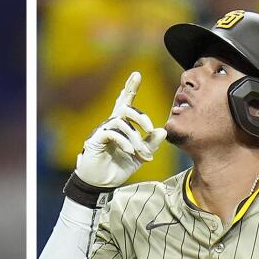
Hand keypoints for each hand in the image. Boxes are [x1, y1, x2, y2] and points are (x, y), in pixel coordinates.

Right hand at [74, 72, 166, 187]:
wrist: (101, 184)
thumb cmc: (118, 167)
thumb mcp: (140, 156)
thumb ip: (151, 143)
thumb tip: (162, 130)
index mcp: (121, 125)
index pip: (126, 102)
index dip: (130, 87)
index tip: (137, 74)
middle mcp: (111, 124)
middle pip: (125, 108)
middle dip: (140, 116)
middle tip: (150, 128)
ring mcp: (102, 131)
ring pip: (121, 123)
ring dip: (135, 138)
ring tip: (141, 153)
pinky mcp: (96, 140)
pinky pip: (112, 133)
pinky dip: (124, 141)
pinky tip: (130, 151)